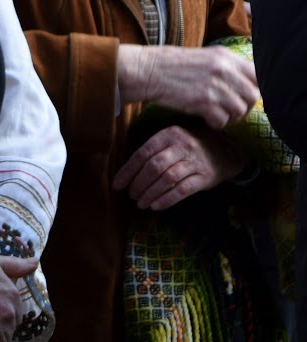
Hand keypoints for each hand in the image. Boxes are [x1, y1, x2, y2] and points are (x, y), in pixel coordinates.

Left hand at [111, 124, 246, 209]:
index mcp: (168, 135)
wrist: (224, 151)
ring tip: (140, 203)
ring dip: (151, 193)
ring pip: (168, 179)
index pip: (143, 153)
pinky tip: (156, 206)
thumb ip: (152, 152)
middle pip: (154, 166)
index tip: (117, 185)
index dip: (128, 171)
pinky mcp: (205, 177)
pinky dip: (167, 199)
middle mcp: (182, 146)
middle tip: (131, 195)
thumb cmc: (187, 147)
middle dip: (139, 183)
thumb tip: (126, 173)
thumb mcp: (170, 141)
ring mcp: (195, 162)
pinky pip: (183, 190)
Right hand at [117, 43, 258, 127]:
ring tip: (217, 114)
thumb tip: (247, 83)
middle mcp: (223, 69)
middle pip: (253, 96)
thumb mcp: (204, 57)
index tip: (244, 95)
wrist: (146, 70)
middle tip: (231, 109)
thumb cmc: (172, 65)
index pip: (258, 75)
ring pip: (240, 110)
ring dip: (231, 117)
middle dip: (245, 107)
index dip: (255, 89)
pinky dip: (216, 123)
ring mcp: (213, 86)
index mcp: (225, 56)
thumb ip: (226, 67)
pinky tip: (206, 118)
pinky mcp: (202, 102)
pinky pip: (222, 120)